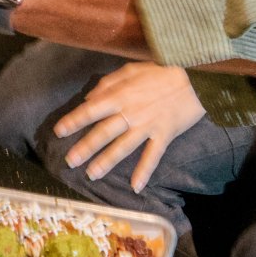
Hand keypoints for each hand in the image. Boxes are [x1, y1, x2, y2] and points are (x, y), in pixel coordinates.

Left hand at [51, 63, 204, 190]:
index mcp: (121, 95)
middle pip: (104, 132)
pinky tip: (136, 186)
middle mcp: (131, 112)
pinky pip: (153, 156)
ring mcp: (148, 125)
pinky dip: (144, 171)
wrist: (195, 78)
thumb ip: (108, 83)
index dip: (74, 120)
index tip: (59, 131)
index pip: (92, 109)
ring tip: (92, 175)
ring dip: (107, 162)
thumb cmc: (162, 71)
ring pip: (123, 146)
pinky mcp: (164, 134)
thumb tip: (89, 98)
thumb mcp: (132, 70)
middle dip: (85, 147)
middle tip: (70, 161)